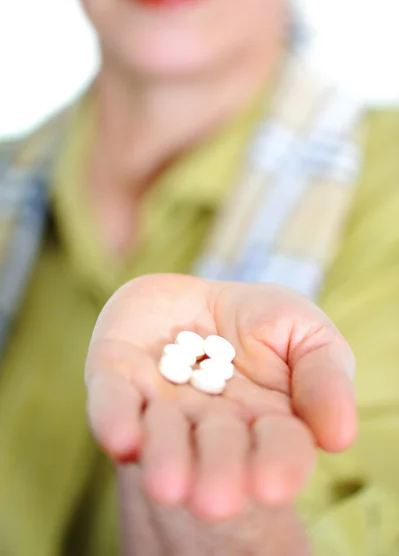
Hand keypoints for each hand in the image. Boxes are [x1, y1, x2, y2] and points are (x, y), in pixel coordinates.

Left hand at [86, 274, 356, 520]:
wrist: (197, 301)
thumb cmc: (260, 322)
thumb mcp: (308, 334)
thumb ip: (325, 378)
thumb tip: (338, 435)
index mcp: (264, 425)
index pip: (278, 451)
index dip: (277, 466)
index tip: (272, 483)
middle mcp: (210, 429)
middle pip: (217, 455)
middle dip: (216, 474)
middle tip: (214, 499)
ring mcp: (161, 408)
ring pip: (163, 439)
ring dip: (166, 459)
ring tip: (168, 483)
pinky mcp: (118, 380)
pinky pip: (112, 404)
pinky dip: (114, 420)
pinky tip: (122, 437)